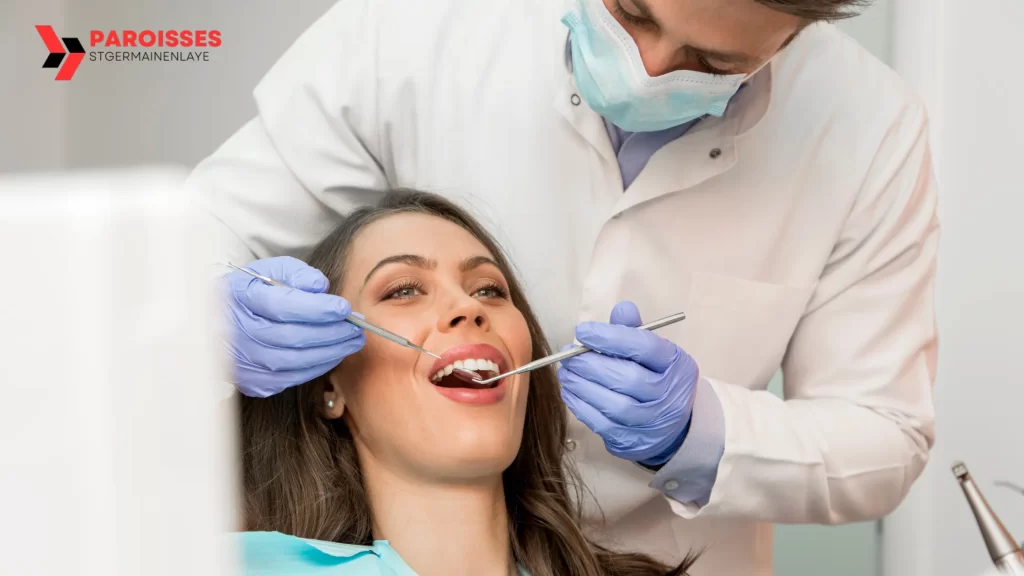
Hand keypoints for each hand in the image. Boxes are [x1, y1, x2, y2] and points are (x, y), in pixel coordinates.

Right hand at [222, 256, 365, 397]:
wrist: (221, 320)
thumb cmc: (253, 291)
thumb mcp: (271, 270)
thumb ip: (297, 274)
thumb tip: (321, 287)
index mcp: (243, 298)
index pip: (283, 306)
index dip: (317, 309)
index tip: (344, 308)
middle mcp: (240, 332)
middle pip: (292, 337)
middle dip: (331, 333)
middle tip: (357, 327)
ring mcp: (245, 360)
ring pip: (294, 361)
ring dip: (330, 352)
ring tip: (352, 341)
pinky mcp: (254, 381)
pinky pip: (292, 378)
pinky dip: (317, 367)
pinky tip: (334, 355)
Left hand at [558, 301, 698, 464]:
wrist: (671, 424)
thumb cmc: (655, 377)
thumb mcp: (653, 352)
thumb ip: (633, 330)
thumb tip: (622, 309)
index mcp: (674, 364)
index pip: (644, 347)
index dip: (610, 338)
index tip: (583, 331)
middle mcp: (667, 394)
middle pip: (627, 378)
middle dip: (590, 364)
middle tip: (567, 355)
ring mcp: (651, 420)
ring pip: (614, 404)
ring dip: (582, 386)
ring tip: (565, 372)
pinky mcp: (632, 439)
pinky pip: (602, 424)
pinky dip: (581, 406)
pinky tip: (570, 391)